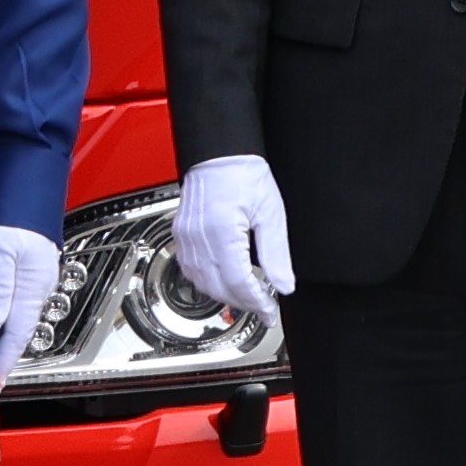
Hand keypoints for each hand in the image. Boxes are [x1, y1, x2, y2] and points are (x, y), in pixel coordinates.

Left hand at [0, 225, 61, 388]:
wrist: (25, 181)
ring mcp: (33, 275)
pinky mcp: (26, 266)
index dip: (4, 362)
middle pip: (19, 329)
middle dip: (2, 354)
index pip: (18, 335)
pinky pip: (14, 300)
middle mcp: (37, 284)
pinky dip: (2, 316)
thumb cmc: (12, 210)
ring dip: (1, 336)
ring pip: (16, 315)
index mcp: (33, 285)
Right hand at [171, 155, 296, 331]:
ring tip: (247, 297)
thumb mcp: (271, 213)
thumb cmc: (244, 173)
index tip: (270, 312)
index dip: (257, 303)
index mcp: (222, 231)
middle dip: (243, 304)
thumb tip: (284, 285)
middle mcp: (199, 237)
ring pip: (201, 284)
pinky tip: (223, 281)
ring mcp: (186, 237)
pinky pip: (190, 270)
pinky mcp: (181, 234)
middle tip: (263, 308)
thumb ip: (277, 253)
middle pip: (219, 288)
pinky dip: (207, 282)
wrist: (220, 152)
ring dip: (225, 295)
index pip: (239, 283)